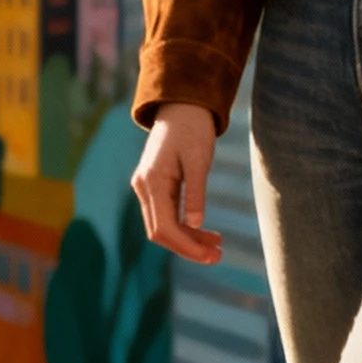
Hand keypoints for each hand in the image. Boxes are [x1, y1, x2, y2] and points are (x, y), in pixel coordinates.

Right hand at [131, 104, 223, 263]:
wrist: (182, 106)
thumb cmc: (193, 129)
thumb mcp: (199, 161)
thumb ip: (195, 193)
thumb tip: (194, 225)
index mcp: (152, 181)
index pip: (163, 228)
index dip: (186, 246)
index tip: (211, 256)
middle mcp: (143, 187)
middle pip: (160, 232)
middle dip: (188, 247)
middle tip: (218, 256)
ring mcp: (146, 187)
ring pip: (163, 226)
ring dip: (188, 239)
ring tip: (217, 246)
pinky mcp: (154, 186)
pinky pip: (166, 214)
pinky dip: (184, 226)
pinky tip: (206, 231)